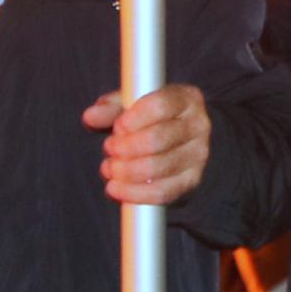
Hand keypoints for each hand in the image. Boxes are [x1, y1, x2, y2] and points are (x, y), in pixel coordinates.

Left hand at [87, 82, 212, 205]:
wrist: (176, 143)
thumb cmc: (149, 119)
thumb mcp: (131, 106)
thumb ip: (110, 108)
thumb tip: (91, 116)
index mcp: (187, 99)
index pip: (161, 105)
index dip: (134, 118)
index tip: (117, 127)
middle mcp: (199, 125)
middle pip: (157, 139)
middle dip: (125, 147)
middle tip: (109, 148)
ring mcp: (198, 155)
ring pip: (157, 167)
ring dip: (124, 170)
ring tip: (109, 167)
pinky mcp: (191, 181)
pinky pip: (160, 192)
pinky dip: (132, 193)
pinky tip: (115, 188)